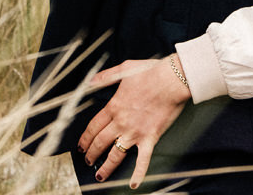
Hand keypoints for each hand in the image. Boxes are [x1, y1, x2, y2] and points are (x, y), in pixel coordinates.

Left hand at [78, 57, 190, 188]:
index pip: (94, 126)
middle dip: (91, 153)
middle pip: (100, 142)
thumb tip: (91, 80)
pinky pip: (143, 160)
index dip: (85, 138)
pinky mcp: (150, 137)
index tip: (81, 145)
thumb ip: (105, 76)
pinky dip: (138, 174)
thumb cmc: (150, 72)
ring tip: (100, 175)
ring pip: (116, 154)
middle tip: (87, 160)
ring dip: (106, 166)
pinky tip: (133, 184)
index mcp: (114, 106)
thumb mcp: (124, 69)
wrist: (172, 79)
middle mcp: (121, 122)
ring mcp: (135, 132)